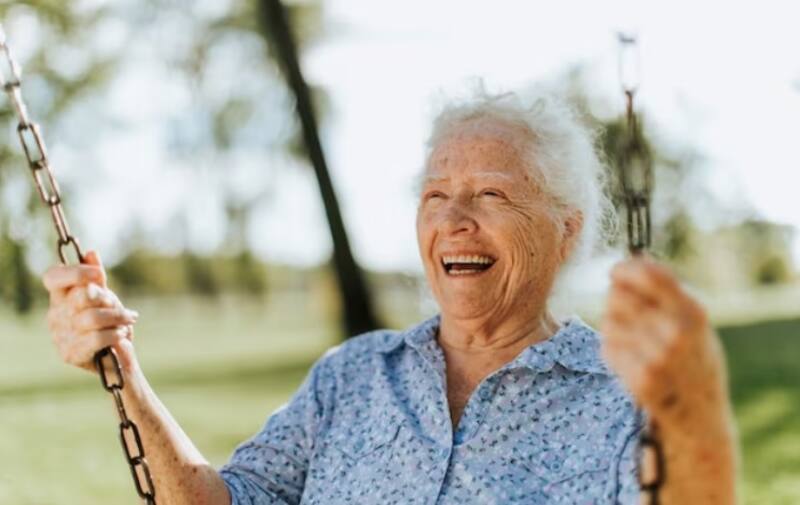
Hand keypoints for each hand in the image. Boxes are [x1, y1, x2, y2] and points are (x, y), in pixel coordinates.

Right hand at [43, 250, 139, 373]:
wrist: (118, 359)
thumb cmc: (109, 325)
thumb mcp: (106, 298)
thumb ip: (96, 277)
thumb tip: (91, 253)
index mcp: (60, 298)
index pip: (53, 277)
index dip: (75, 272)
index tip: (99, 275)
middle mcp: (55, 315)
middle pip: (80, 296)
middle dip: (108, 299)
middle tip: (123, 307)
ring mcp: (60, 336)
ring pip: (91, 318)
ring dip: (117, 317)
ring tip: (129, 320)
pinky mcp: (70, 354)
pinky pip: (96, 338)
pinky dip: (115, 334)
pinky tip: (122, 335)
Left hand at [600, 256, 730, 436]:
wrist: (701, 415)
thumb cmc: (694, 360)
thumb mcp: (696, 324)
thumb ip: (668, 294)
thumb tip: (635, 258)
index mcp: (694, 312)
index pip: (650, 274)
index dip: (625, 269)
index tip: (615, 272)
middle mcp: (677, 333)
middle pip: (619, 296)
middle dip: (616, 301)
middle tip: (628, 316)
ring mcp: (658, 358)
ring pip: (609, 322)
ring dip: (613, 327)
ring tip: (633, 342)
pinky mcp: (640, 380)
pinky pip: (607, 349)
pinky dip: (612, 351)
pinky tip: (630, 360)